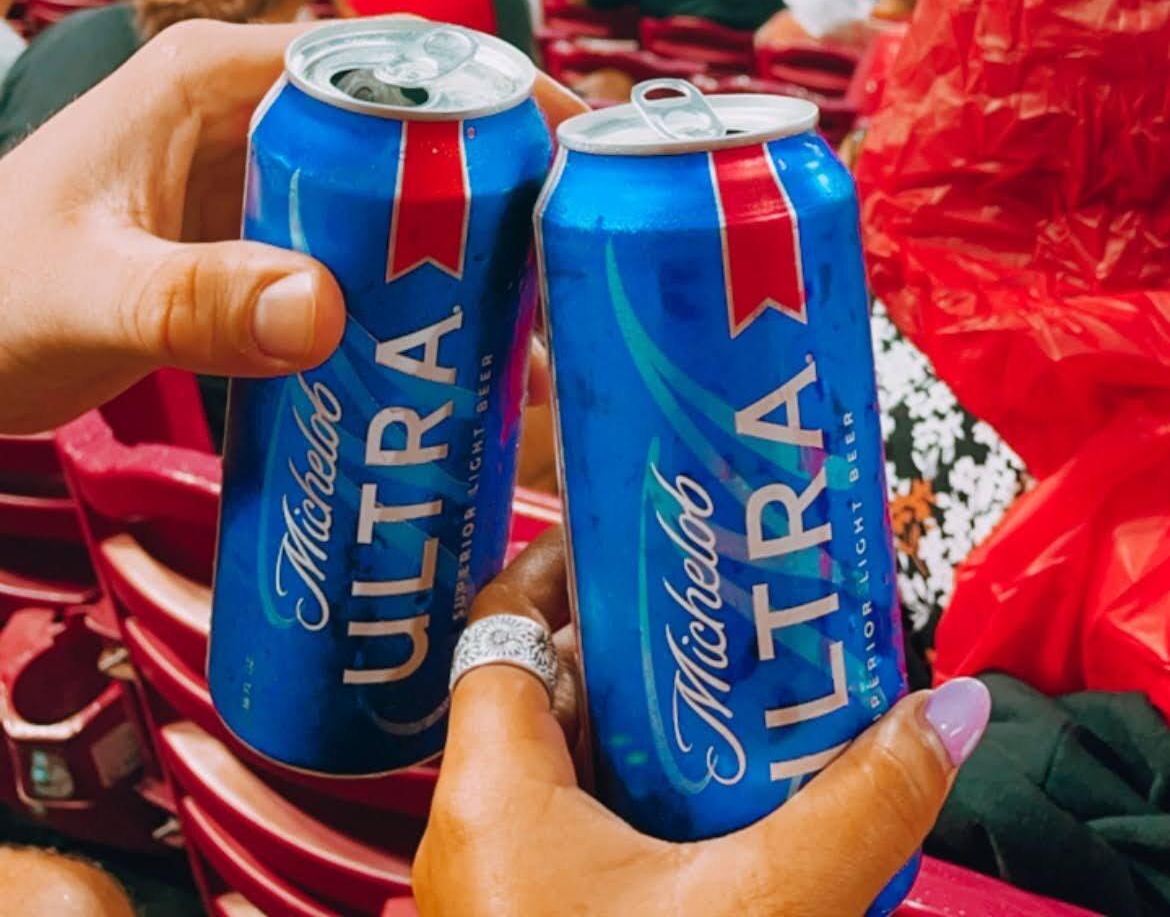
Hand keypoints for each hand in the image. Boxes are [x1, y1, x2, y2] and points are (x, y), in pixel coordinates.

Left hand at [0, 20, 582, 434]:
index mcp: (210, 76)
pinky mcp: (244, 242)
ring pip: (385, 192)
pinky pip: (349, 251)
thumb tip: (325, 310)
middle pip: (402, 124)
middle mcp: (242, 111)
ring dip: (459, 248)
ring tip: (543, 323)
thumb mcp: (87, 298)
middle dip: (494, 180)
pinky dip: (407, 294)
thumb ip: (196, 303)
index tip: (574, 140)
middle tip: (579, 253)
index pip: (381, 55)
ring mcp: (246, 177)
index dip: (487, 86)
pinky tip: (453, 359)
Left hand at [415, 529, 990, 916]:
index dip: (568, 562)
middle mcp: (468, 840)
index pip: (501, 618)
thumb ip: (858, 808)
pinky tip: (729, 836)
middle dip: (640, 656)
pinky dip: (646, 827)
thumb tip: (945, 715)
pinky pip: (580, 855)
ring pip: (566, 781)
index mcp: (486, 792)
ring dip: (650, 745)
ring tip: (745, 715)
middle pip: (543, 693)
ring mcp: (493, 905)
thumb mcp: (759, 912)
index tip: (646, 534)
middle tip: (730, 621)